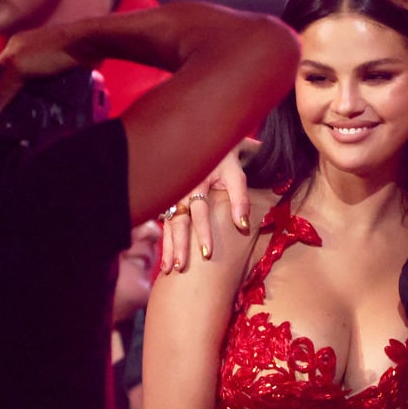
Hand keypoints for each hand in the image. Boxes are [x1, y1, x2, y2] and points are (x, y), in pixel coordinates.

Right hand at [0, 24, 87, 115]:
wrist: (87, 45)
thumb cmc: (49, 51)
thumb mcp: (20, 67)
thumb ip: (4, 88)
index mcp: (14, 46)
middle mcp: (28, 53)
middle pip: (14, 79)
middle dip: (11, 97)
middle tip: (6, 120)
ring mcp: (45, 63)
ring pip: (31, 85)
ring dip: (29, 100)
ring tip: (21, 121)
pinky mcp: (60, 72)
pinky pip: (47, 88)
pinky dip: (44, 98)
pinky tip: (41, 113)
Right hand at [159, 142, 252, 273]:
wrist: (205, 139)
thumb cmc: (224, 158)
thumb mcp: (235, 173)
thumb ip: (239, 198)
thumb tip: (242, 226)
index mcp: (196, 182)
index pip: (199, 212)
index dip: (203, 233)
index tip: (207, 254)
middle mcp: (180, 190)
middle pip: (178, 221)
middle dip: (178, 246)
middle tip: (179, 268)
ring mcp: (172, 195)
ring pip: (168, 224)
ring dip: (168, 247)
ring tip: (168, 269)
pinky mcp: (169, 199)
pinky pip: (165, 222)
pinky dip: (165, 240)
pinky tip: (166, 256)